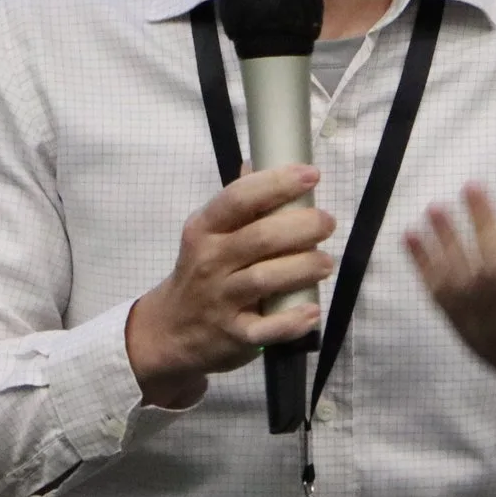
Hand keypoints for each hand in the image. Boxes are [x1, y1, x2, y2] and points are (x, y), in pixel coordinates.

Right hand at [125, 165, 334, 408]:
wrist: (169, 331)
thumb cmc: (200, 273)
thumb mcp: (208, 234)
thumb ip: (237, 202)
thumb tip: (258, 161)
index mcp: (205, 229)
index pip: (239, 199)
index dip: (277, 184)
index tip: (311, 175)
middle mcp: (211, 261)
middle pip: (260, 238)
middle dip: (302, 227)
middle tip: (327, 223)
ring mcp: (221, 299)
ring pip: (265, 279)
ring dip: (303, 268)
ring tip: (325, 263)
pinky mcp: (233, 335)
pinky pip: (265, 329)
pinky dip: (291, 321)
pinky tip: (312, 311)